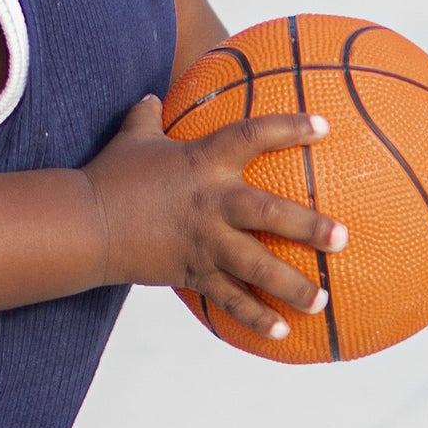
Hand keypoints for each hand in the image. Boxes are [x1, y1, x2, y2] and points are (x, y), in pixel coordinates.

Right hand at [81, 95, 344, 340]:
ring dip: (291, 285)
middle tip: (342, 238)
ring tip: (322, 299)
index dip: (288, 128)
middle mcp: (211, 203)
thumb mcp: (132, 138)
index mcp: (203, 162)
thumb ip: (148, 116)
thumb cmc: (110, 176)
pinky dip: (254, 317)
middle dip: (308, 227)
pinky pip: (228, 298)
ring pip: (256, 266)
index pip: (252, 136)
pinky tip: (282, 333)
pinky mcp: (192, 272)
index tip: (324, 128)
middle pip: (268, 213)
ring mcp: (203, 241)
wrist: (84, 223)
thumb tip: (152, 95)